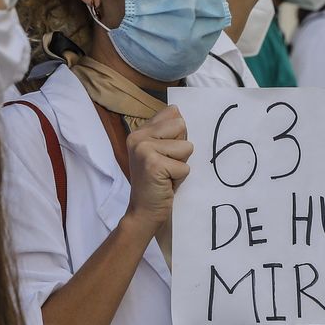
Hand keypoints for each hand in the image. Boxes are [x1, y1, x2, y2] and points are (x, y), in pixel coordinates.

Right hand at [123, 106, 192, 234]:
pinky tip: (166, 183)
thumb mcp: (160, 152)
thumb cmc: (157, 182)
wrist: (144, 211)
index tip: (166, 152)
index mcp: (139, 131)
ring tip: (167, 174)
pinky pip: (185, 166)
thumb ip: (168, 133)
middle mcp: (138, 136)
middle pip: (181, 126)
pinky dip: (180, 178)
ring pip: (186, 147)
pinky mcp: (153, 164)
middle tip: (167, 165)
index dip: (177, 134)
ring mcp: (143, 149)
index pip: (172, 112)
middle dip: (181, 148)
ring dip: (181, 164)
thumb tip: (179, 113)